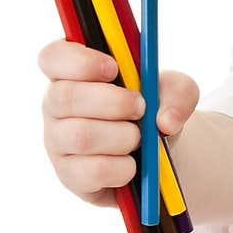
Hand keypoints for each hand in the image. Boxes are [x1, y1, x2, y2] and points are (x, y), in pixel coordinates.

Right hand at [39, 38, 198, 208]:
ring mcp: (58, 142)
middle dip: (112, 102)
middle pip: (64, 97)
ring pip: (81, 136)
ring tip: (139, 138)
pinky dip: (122, 167)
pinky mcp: (70, 175)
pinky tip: (132, 164)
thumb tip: (165, 122)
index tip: (113, 68)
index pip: (52, 57)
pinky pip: (92, 171)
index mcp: (73, 72)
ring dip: (122, 136)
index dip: (79, 61)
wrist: (159, 152)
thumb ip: (179, 93)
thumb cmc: (155, 109)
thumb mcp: (176, 91)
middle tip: (140, 107)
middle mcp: (56, 105)